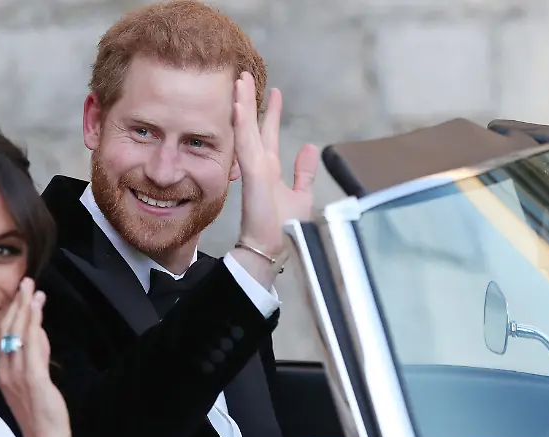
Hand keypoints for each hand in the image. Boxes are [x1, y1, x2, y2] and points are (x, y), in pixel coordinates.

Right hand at [0, 278, 70, 436]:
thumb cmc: (41, 414)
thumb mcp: (35, 380)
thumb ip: (36, 356)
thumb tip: (39, 333)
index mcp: (3, 372)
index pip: (5, 335)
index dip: (13, 312)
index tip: (22, 293)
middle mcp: (6, 371)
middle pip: (8, 330)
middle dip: (17, 304)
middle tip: (25, 282)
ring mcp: (18, 375)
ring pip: (18, 334)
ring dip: (25, 308)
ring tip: (31, 288)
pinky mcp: (33, 380)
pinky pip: (31, 347)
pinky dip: (33, 325)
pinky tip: (37, 310)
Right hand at [233, 72, 318, 259]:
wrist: (271, 249)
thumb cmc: (283, 228)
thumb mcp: (301, 195)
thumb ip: (303, 172)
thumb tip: (309, 148)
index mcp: (269, 169)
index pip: (267, 134)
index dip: (269, 113)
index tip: (273, 92)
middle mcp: (259, 165)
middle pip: (252, 126)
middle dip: (249, 101)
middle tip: (245, 76)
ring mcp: (254, 168)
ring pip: (246, 129)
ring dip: (242, 104)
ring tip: (239, 81)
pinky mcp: (253, 174)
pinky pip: (245, 144)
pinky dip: (242, 124)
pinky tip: (238, 105)